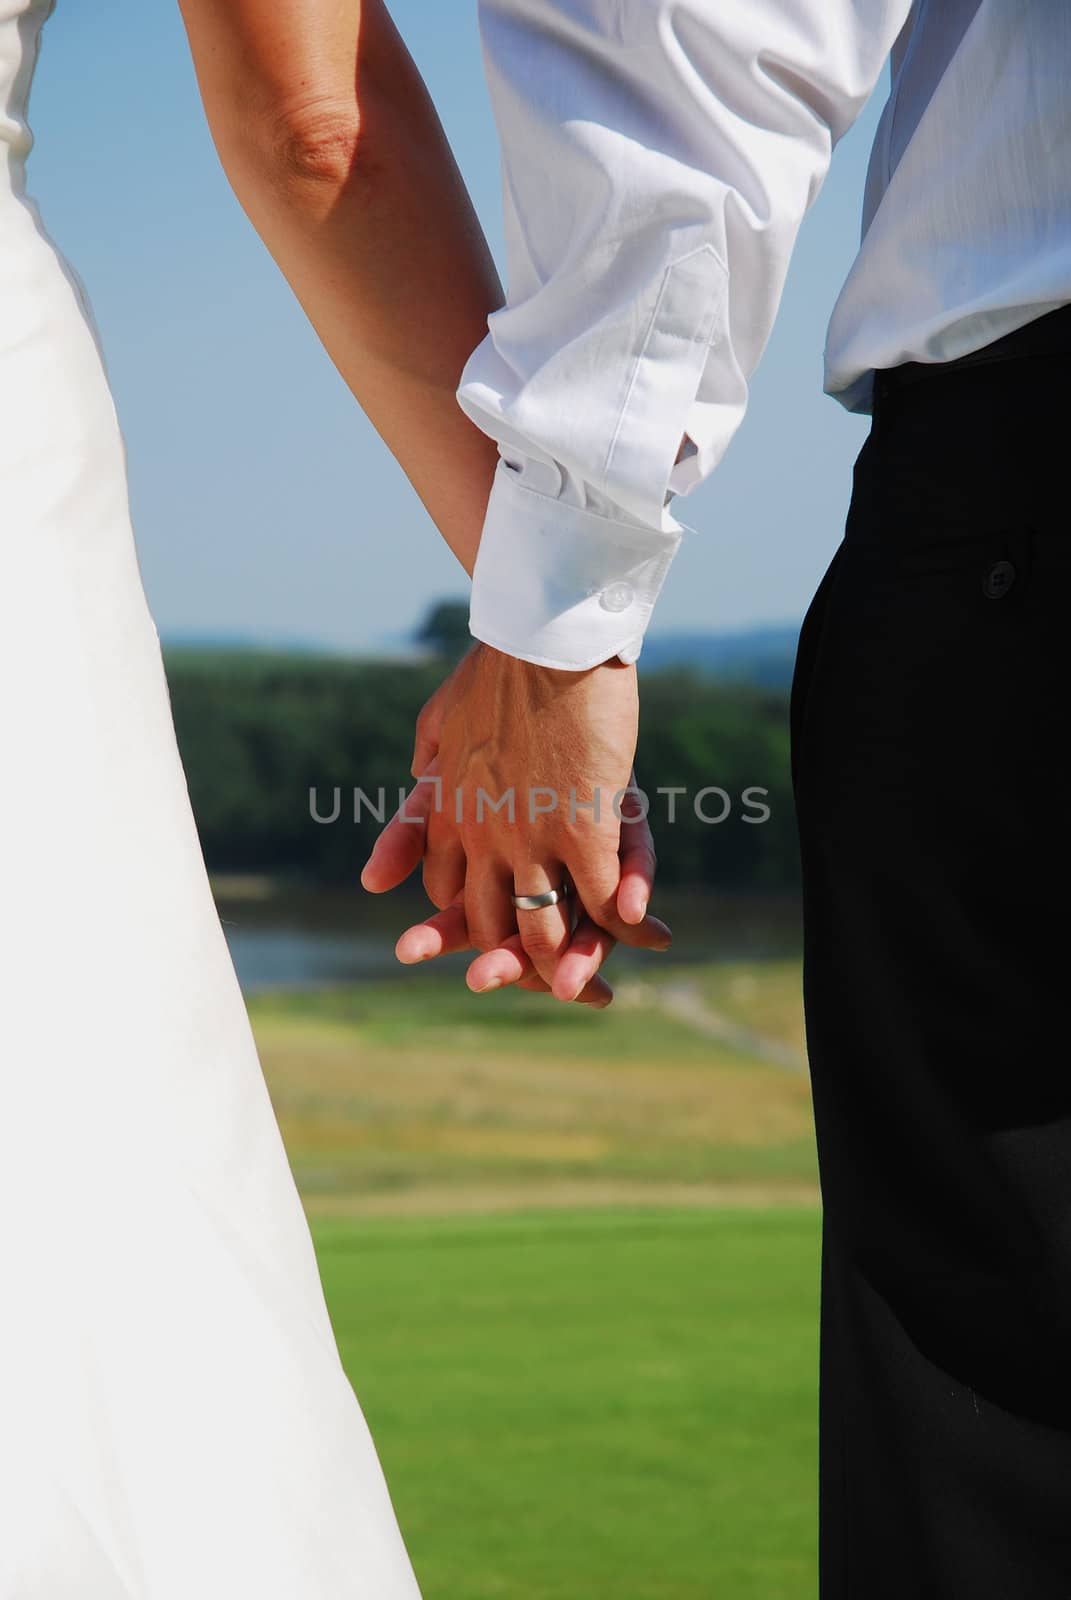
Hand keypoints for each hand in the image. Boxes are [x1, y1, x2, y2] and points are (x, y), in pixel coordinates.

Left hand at [361, 644, 671, 1002]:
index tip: (500, 941)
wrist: (544, 637)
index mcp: (449, 814)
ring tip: (596, 986)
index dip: (477, 926)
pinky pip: (600, 898)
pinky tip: (646, 934)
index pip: (453, 896)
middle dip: (521, 969)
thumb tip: (410, 794)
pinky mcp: (584, 827)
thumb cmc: (499, 667)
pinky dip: (622, 924)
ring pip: (544, 928)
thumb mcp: (442, 718)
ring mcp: (531, 837)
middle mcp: (482, 838)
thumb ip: (428, 762)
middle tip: (554, 988)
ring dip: (574, 964)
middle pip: (492, 928)